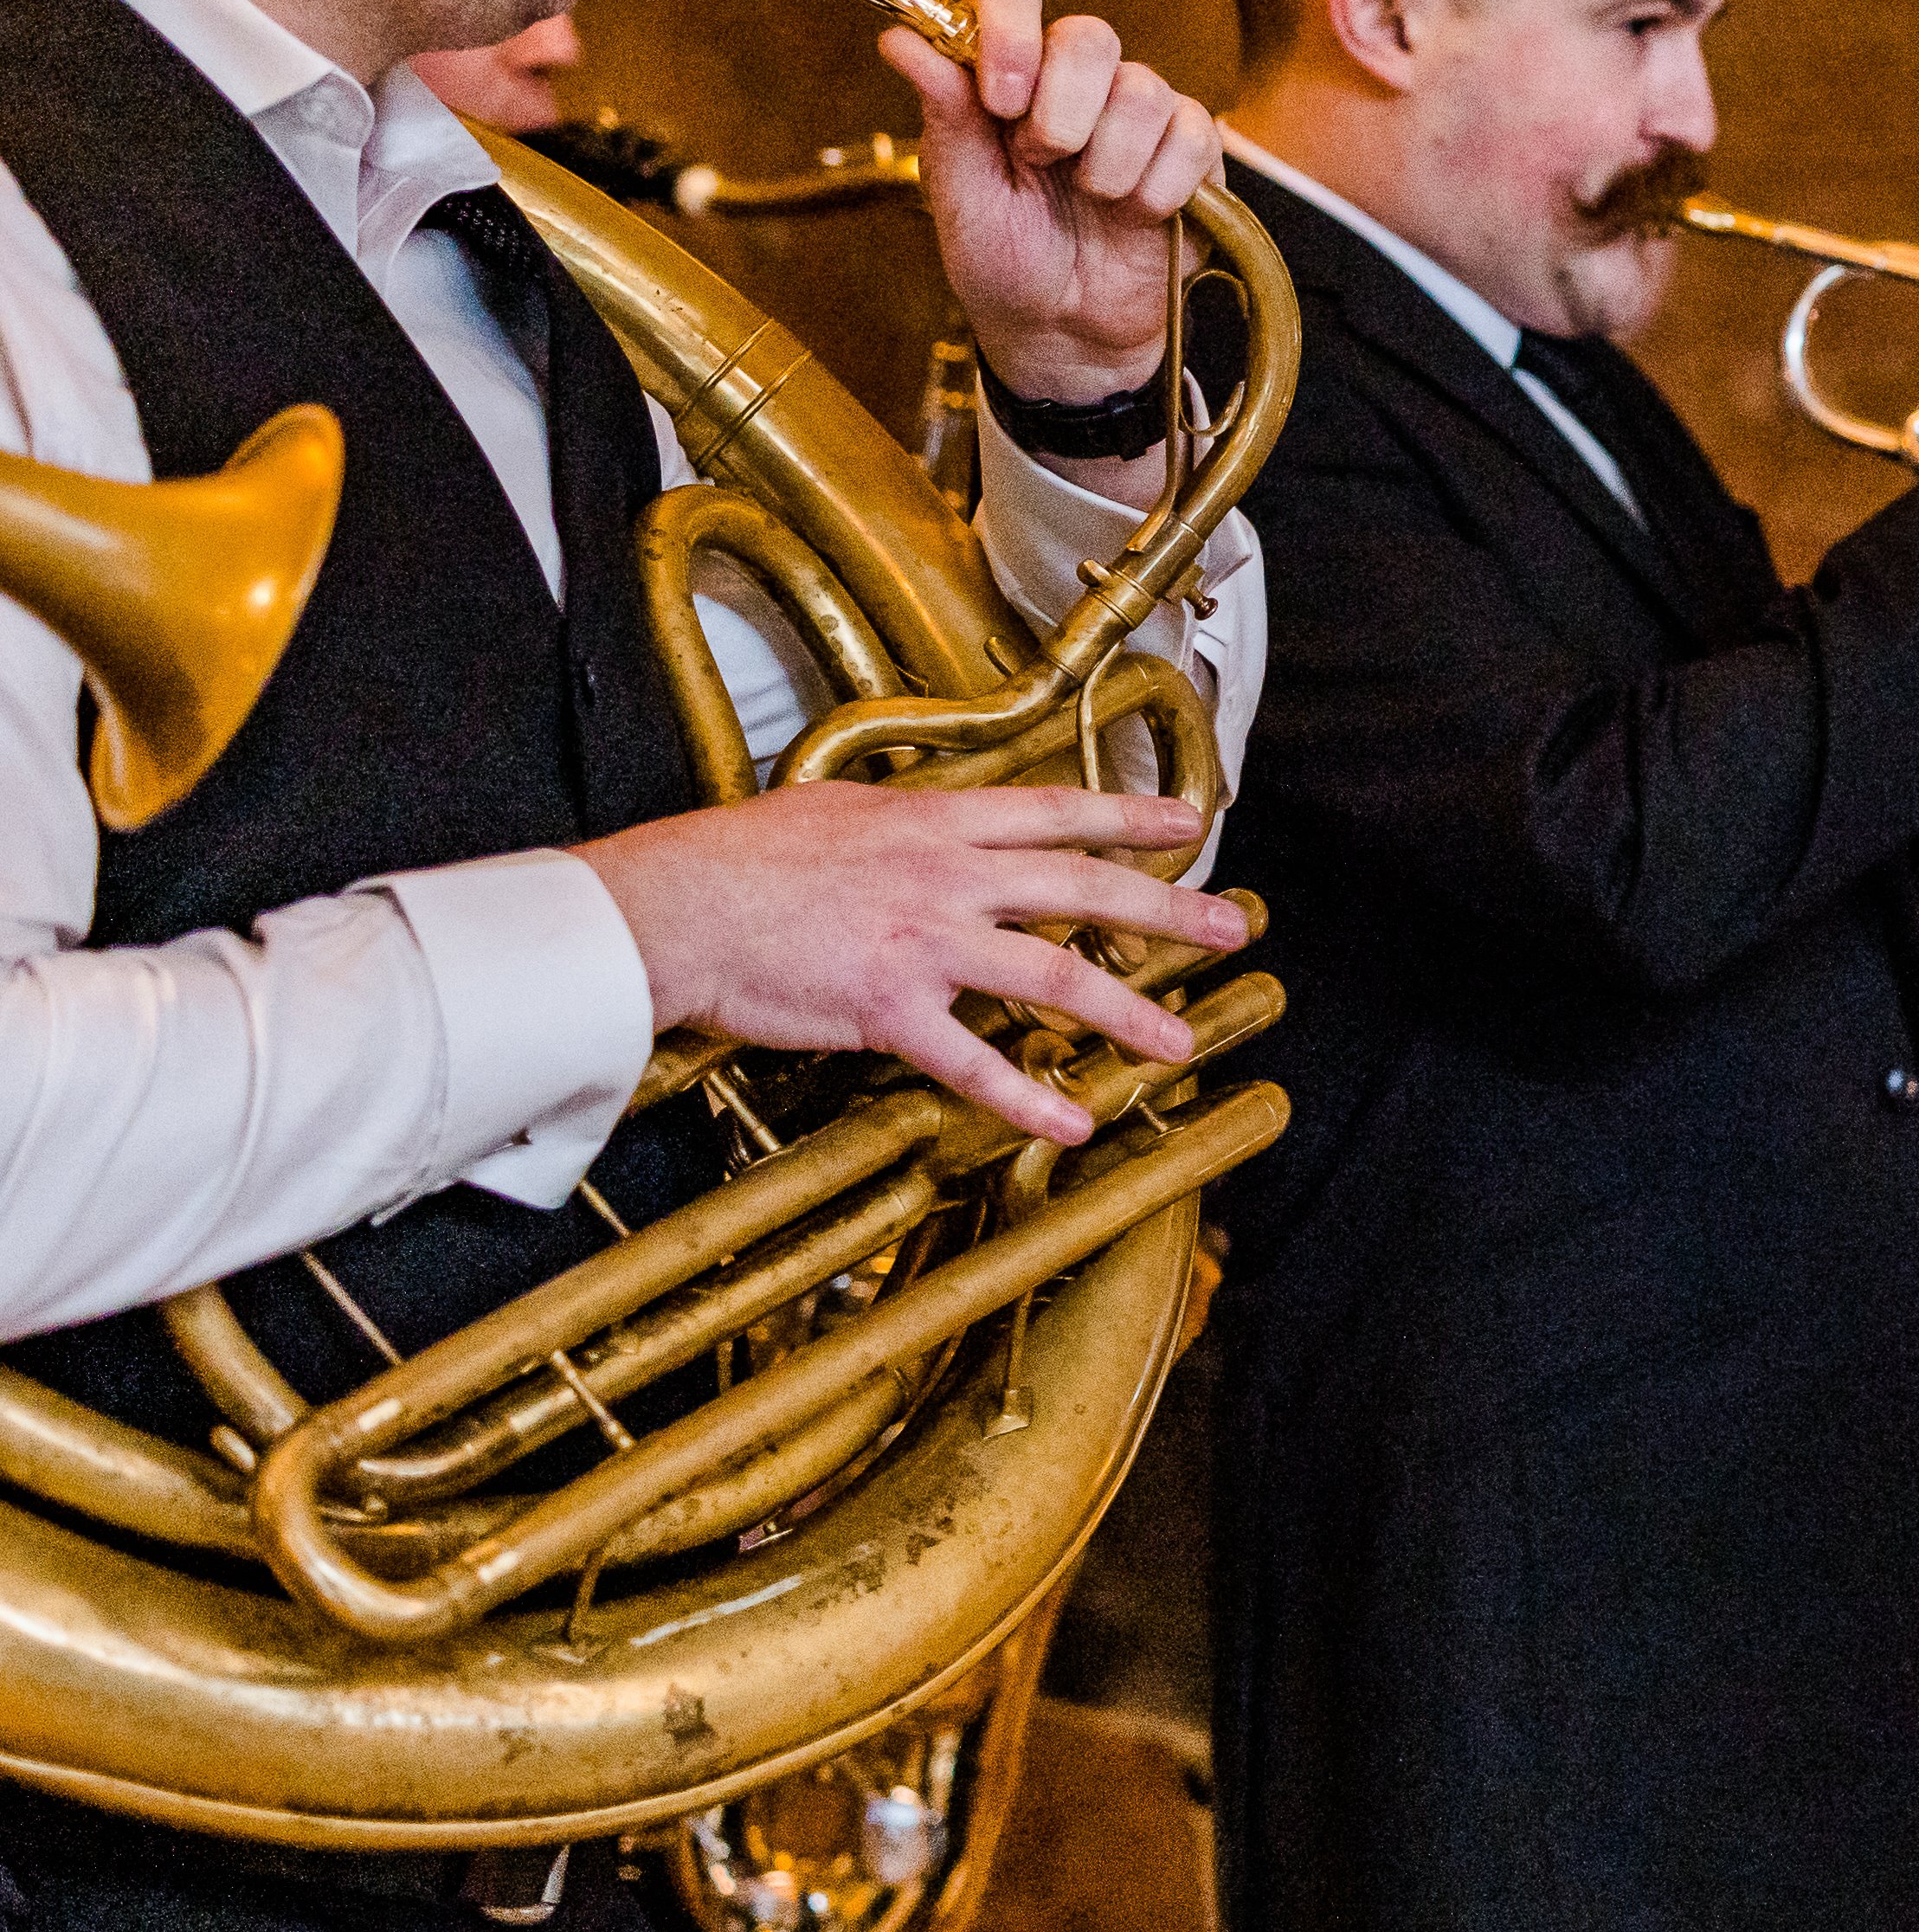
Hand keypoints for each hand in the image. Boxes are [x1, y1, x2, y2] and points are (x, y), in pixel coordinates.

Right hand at [579, 780, 1250, 1144]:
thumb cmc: (734, 860)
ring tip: (1179, 1041)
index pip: (1055, 811)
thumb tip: (932, 818)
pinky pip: (976, 1062)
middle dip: (1169, 910)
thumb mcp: (830, 811)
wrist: (672, 906)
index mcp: (932, 824)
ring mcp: (925, 943)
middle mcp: (945, 876)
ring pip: (1056, 976)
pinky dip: (1029, 1097)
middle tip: (1233, 928)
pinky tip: (1074, 1121)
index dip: (1130, 817)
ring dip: (1129, 1012)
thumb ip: (897, 820)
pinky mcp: (892, 1008)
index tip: (1190, 825)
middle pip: (1083, 889)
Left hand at [894, 0, 1221, 445]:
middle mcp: (1074, 82)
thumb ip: (943, 113)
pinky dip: (1159, 185)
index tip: (999, 96)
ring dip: (1108, 160)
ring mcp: (1138, 114)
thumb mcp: (959, 193)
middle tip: (1042, 162)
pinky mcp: (1192, 153)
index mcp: (1007, 76)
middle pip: (1088, 34)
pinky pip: (1191, 135)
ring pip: (1143, 88)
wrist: (1065, 334)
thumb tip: (899, 38)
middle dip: (1062, 106)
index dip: (1009, 28)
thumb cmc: (1004, 262)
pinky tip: (1135, 215)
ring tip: (1090, 199)